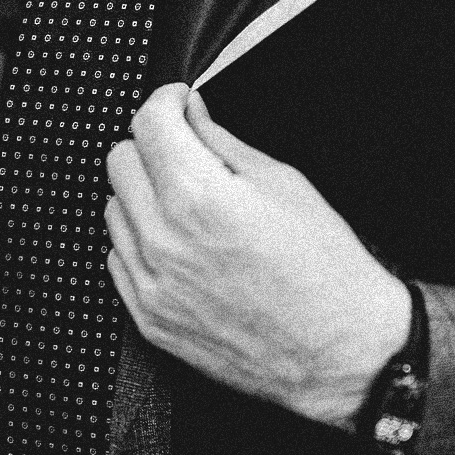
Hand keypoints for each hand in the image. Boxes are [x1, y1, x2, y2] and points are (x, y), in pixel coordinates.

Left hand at [105, 84, 410, 427]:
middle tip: (185, 152)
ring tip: (188, 205)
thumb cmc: (325, 268)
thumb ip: (222, 142)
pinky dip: (141, 241)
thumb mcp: (284, 183)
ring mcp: (150, 282)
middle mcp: (163, 239)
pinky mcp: (148, 317)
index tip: (178, 104)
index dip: (165, 102)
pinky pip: (118, 257)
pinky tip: (180, 244)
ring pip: (113, 208)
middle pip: (119, 160)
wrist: (341, 352)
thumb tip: (190, 113)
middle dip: (151, 145)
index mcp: (199, 196)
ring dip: (142, 195)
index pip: (147, 123)